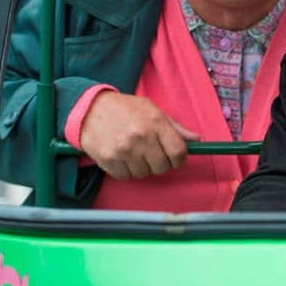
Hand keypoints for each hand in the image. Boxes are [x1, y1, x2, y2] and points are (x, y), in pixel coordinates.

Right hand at [78, 91, 199, 179]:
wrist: (90, 109)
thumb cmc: (124, 108)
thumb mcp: (152, 110)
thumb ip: (174, 126)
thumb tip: (195, 140)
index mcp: (155, 122)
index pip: (178, 151)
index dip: (180, 159)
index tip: (176, 159)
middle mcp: (141, 137)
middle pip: (162, 167)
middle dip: (161, 164)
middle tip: (153, 155)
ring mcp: (124, 150)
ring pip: (144, 174)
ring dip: (142, 167)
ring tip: (135, 153)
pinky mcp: (108, 159)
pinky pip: (126, 177)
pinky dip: (126, 171)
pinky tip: (123, 158)